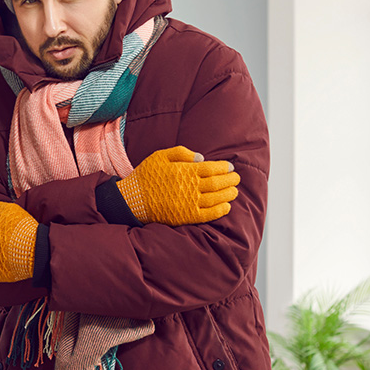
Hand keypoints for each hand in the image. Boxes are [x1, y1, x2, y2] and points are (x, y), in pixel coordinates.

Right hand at [116, 146, 239, 225]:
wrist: (132, 199)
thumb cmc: (146, 175)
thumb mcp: (160, 156)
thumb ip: (182, 153)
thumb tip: (202, 158)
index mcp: (185, 171)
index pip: (212, 168)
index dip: (224, 167)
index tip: (231, 167)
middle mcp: (190, 187)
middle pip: (217, 183)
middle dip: (230, 180)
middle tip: (236, 178)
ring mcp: (189, 203)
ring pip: (216, 198)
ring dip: (228, 194)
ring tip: (234, 191)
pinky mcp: (186, 217)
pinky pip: (208, 214)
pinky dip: (220, 211)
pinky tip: (226, 207)